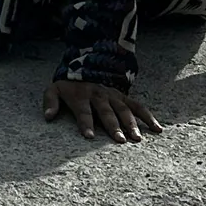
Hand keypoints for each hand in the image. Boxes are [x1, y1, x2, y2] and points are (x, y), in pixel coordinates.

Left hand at [43, 79, 162, 142]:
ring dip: (131, 124)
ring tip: (136, 139)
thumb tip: (48, 117)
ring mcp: (113, 96)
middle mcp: (99, 96)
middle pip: (106, 112)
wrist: (85, 64)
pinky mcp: (124, 97)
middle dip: (112, 126)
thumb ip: (50, 101)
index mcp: (81, 95)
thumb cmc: (69, 84)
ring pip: (124, 110)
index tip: (88, 136)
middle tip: (119, 141)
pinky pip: (138, 106)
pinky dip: (148, 116)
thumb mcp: (54, 88)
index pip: (83, 111)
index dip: (85, 123)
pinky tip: (157, 129)